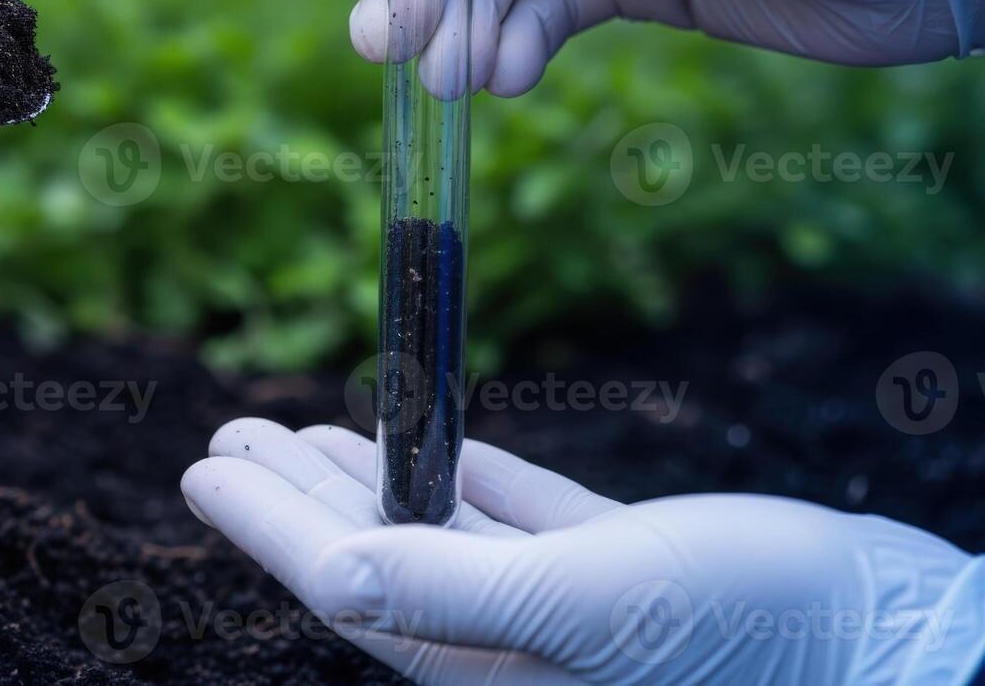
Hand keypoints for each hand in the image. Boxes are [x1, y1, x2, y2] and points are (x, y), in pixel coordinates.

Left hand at [182, 418, 984, 683]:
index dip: (266, 525)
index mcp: (486, 662)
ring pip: (436, 533)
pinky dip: (466, 480)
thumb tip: (325, 574)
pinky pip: (515, 521)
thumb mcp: (587, 604)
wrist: (889, 632)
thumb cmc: (748, 629)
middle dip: (297, 496)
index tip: (204, 465)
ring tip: (307, 430)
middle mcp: (512, 640)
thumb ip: (450, 593)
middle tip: (233, 431)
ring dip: (367, 479)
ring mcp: (568, 605)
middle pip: (373, 557)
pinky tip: (434, 447)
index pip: (345, 584)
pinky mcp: (623, 571)